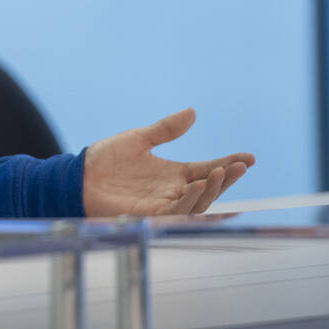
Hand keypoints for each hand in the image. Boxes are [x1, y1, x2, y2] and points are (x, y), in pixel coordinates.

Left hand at [83, 108, 254, 216]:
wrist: (79, 176)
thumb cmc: (106, 159)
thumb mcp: (139, 139)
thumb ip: (166, 129)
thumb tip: (192, 112)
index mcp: (175, 174)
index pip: (209, 170)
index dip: (229, 165)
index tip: (249, 158)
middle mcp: (174, 191)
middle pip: (210, 189)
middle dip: (227, 179)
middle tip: (239, 166)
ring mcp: (163, 204)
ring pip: (198, 203)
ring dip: (211, 190)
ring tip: (220, 173)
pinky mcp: (150, 215)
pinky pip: (175, 211)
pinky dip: (188, 201)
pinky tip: (194, 186)